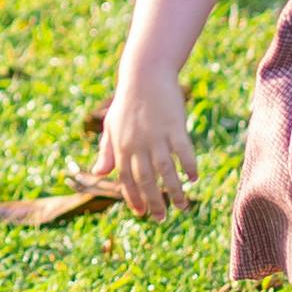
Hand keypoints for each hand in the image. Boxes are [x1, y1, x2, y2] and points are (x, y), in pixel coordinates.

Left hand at [94, 87, 194, 218]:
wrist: (145, 73)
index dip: (133, 198)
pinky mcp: (174, 126)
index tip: (141, 213)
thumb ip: (107, 151)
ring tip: (183, 207)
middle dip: (154, 202)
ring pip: (166, 171)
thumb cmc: (127, 101)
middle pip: (146, 180)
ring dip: (174, 191)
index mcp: (121, 146)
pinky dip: (188, 166)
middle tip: (162, 219)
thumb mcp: (111, 125)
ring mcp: (157, 135)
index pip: (125, 179)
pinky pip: (183, 151)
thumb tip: (98, 173)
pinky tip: (194, 178)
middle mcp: (138, 144)